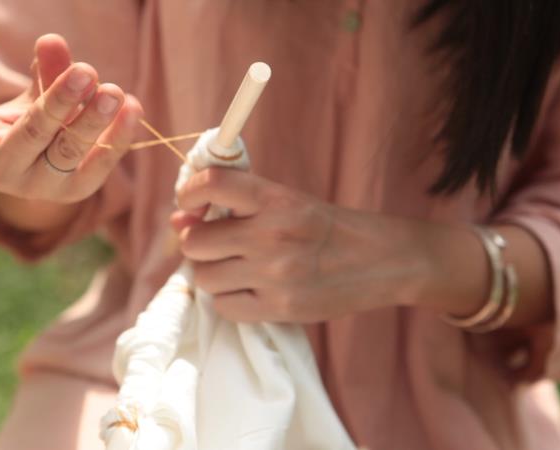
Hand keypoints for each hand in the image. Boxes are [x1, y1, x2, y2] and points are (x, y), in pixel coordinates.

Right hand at [0, 34, 142, 205]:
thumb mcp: (27, 98)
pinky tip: (132, 108)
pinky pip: (102, 163)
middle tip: (87, 72)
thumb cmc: (27, 123)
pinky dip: (119, 135)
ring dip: (95, 119)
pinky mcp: (80, 192)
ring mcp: (48, 188)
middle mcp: (12, 175)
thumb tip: (53, 41)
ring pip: (72, 150)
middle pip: (37, 134)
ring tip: (113, 91)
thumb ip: (43, 73)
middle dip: (62, 101)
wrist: (47, 163)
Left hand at [172, 168, 444, 322]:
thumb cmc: (327, 227)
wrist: (381, 260)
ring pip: (205, 277)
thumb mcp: (288, 201)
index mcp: (275, 198)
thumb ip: (236, 206)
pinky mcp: (280, 307)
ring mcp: (275, 274)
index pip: (210, 185)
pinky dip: (230, 300)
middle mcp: (272, 234)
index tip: (189, 205)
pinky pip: (224, 307)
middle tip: (217, 244)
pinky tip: (250, 290)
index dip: (188, 195)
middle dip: (198, 243)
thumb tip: (178, 220)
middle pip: (194, 241)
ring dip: (213, 274)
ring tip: (236, 269)